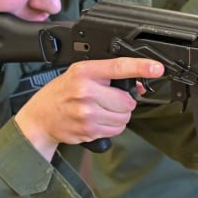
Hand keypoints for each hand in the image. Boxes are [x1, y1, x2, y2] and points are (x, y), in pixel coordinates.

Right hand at [14, 57, 165, 160]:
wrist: (40, 117)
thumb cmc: (61, 93)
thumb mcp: (80, 74)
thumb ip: (108, 76)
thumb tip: (139, 84)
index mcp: (85, 72)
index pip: (119, 67)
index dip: (141, 67)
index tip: (157, 68)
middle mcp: (86, 91)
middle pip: (127, 100)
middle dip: (124, 102)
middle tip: (109, 99)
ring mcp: (87, 113)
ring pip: (124, 117)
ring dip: (119, 116)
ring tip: (102, 110)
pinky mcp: (89, 130)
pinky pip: (116, 130)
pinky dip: (112, 127)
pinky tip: (98, 120)